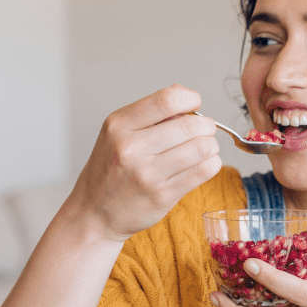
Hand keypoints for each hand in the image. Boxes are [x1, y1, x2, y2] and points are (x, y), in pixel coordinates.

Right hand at [66, 85, 222, 242]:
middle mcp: (131, 148)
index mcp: (120, 125)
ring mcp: (148, 174)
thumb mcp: (117, 132)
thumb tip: (185, 95)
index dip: (190, 98)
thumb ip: (150, 113)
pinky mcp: (162, 196)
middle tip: (204, 129)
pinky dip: (212, 163)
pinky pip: (203, 171)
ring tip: (204, 148)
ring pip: (202, 148)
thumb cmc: (109, 169)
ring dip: (211, 145)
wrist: (94, 212)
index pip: (167, 100)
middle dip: (206, 125)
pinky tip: (203, 163)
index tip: (194, 104)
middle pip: (190, 125)